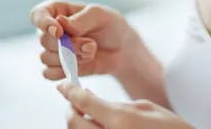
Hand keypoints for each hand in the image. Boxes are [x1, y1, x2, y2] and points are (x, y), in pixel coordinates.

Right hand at [29, 0, 142, 79]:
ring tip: (91, 52)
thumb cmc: (111, 26)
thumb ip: (82, 19)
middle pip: (44, 40)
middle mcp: (50, 29)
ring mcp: (52, 49)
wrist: (122, 50)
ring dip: (71, 59)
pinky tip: (81, 65)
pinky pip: (48, 73)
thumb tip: (61, 23)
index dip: (43, 23)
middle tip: (91, 44)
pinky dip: (64, 72)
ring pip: (45, 58)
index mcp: (57, 10)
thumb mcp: (102, 16)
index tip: (59, 32)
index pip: (37, 14)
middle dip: (69, 45)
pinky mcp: (57, 67)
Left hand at [57, 83, 193, 128]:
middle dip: (71, 109)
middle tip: (76, 102)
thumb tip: (92, 101)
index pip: (83, 102)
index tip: (63, 85)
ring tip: (92, 116)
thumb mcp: (147, 108)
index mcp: (121, 122)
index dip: (70, 91)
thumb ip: (116, 105)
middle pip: (73, 122)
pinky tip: (100, 127)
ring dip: (80, 124)